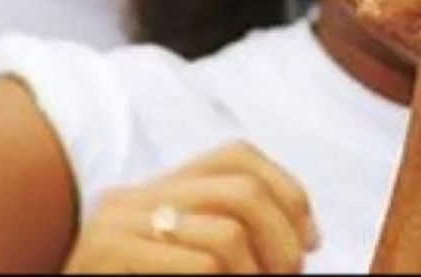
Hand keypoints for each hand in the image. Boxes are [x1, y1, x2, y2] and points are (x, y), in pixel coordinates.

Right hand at [64, 142, 318, 273]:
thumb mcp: (179, 260)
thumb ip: (222, 239)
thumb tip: (304, 240)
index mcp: (153, 191)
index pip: (236, 156)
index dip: (288, 191)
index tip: (312, 241)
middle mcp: (132, 198)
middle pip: (241, 189)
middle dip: (283, 237)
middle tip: (289, 276)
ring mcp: (116, 227)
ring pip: (227, 231)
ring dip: (258, 273)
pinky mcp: (108, 257)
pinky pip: (202, 266)